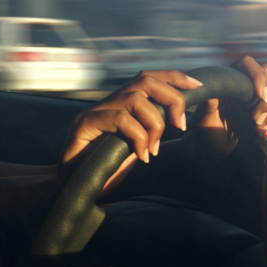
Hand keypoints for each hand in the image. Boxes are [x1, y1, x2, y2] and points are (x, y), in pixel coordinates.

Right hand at [60, 70, 202, 192]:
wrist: (71, 189)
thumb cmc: (103, 171)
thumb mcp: (135, 148)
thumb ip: (150, 132)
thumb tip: (179, 120)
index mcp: (119, 105)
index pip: (148, 78)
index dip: (173, 77)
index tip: (196, 86)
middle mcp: (106, 103)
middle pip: (145, 80)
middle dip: (172, 97)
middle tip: (181, 125)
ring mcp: (93, 111)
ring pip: (135, 98)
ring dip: (155, 124)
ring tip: (154, 149)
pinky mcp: (84, 124)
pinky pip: (121, 119)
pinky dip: (139, 137)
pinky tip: (141, 156)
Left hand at [189, 56, 266, 158]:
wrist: (212, 146)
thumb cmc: (204, 131)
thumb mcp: (203, 121)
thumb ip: (206, 109)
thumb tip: (211, 96)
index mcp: (227, 78)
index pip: (247, 63)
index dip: (258, 76)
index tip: (261, 96)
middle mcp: (243, 81)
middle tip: (257, 121)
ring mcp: (255, 94)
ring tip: (258, 131)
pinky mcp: (263, 107)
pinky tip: (265, 134)